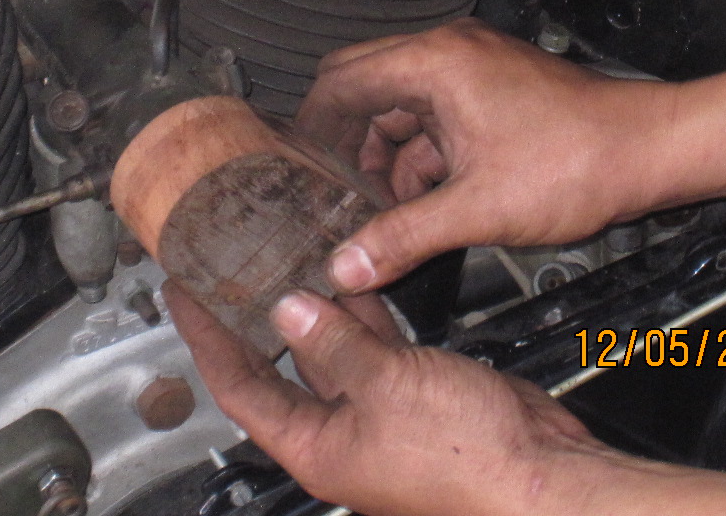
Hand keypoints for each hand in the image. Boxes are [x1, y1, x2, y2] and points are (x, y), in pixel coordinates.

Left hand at [165, 284, 618, 515]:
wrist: (543, 474)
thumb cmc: (467, 458)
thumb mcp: (385, 388)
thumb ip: (336, 345)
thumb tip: (288, 312)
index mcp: (315, 446)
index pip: (238, 387)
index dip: (205, 338)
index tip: (182, 293)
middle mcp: (340, 432)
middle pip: (280, 367)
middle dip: (254, 316)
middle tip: (230, 264)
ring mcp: (379, 412)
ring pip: (331, 350)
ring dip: (313, 305)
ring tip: (286, 252)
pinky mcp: (417, 393)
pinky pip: (376, 346)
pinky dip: (363, 311)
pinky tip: (355, 273)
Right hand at [297, 18, 677, 292]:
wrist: (650, 152)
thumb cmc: (577, 163)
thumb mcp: (477, 209)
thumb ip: (403, 235)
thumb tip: (347, 264)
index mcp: (434, 64)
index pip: (341, 81)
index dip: (313, 127)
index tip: (297, 169)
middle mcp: (448, 53)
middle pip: (365, 87)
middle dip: (347, 143)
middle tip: (333, 193)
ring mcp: (472, 69)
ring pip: (401, 107)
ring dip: (387, 156)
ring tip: (383, 212)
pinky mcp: (491, 90)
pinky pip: (435, 116)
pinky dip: (422, 155)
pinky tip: (424, 203)